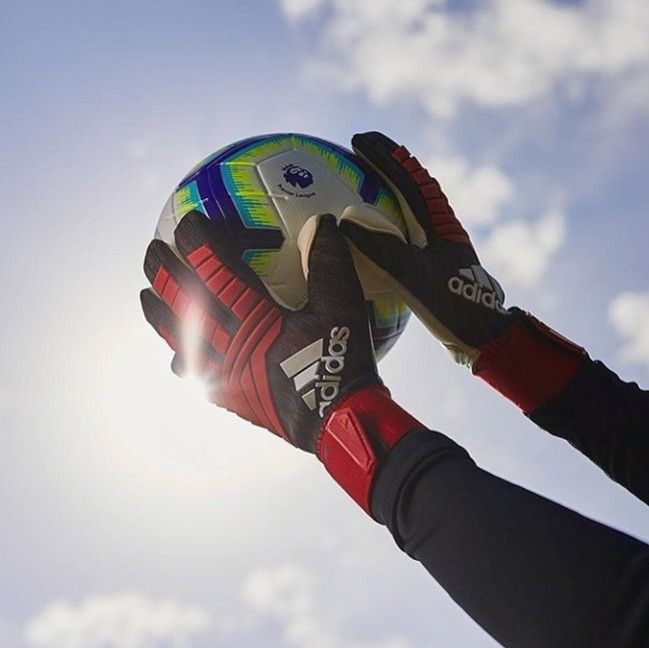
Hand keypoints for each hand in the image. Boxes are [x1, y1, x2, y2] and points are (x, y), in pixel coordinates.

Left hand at [140, 211, 420, 512]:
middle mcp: (230, 344)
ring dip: (160, 315)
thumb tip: (323, 223)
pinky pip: (195, 374)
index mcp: (255, 318)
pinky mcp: (232, 395)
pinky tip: (177, 354)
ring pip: (180, 339)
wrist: (340, 418)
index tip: (190, 222)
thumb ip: (330, 261)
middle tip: (151, 251)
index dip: (199, 244)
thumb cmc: (343, 360)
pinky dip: (182, 358)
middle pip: (185, 304)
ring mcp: (226, 373)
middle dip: (163, 274)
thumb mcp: (343, 306)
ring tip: (145, 297)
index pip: (217, 272)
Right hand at [340, 131, 513, 367]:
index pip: (408, 179)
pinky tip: (386, 218)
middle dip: (391, 159)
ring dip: (397, 179)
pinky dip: (397, 207)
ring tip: (375, 168)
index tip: (359, 138)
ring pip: (417, 198)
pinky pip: (413, 220)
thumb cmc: (451, 305)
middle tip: (365, 144)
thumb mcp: (413, 278)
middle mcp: (442, 224)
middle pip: (415, 180)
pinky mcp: (439, 257)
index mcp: (438, 223)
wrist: (484, 332)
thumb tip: (346, 221)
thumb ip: (381, 249)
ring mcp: (442, 240)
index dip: (384, 156)